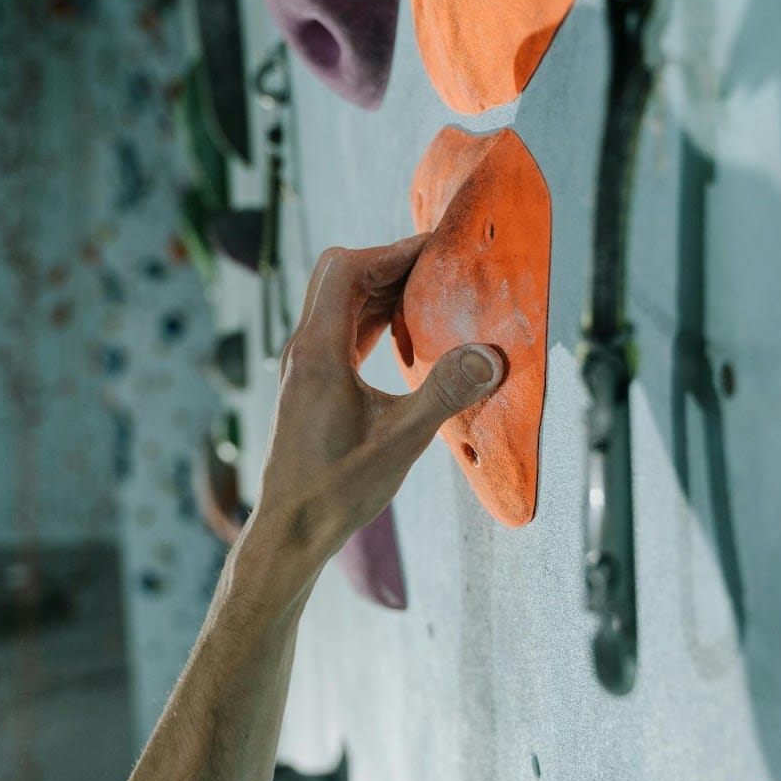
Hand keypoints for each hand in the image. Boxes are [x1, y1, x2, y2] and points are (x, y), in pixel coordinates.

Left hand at [242, 234, 502, 594]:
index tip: (434, 250)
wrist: (291, 529)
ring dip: (381, 290)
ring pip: (339, 302)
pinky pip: (341, 330)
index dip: (390, 251)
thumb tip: (490, 355)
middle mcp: (304, 351)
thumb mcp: (400, 443)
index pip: (346, 270)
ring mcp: (305, 366)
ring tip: (430, 294)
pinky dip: (373, 318)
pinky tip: (404, 334)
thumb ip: (445, 394)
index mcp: (318, 354)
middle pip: (339, 276)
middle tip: (438, 268)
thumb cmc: (335, 492)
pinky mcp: (311, 383)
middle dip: (389, 263)